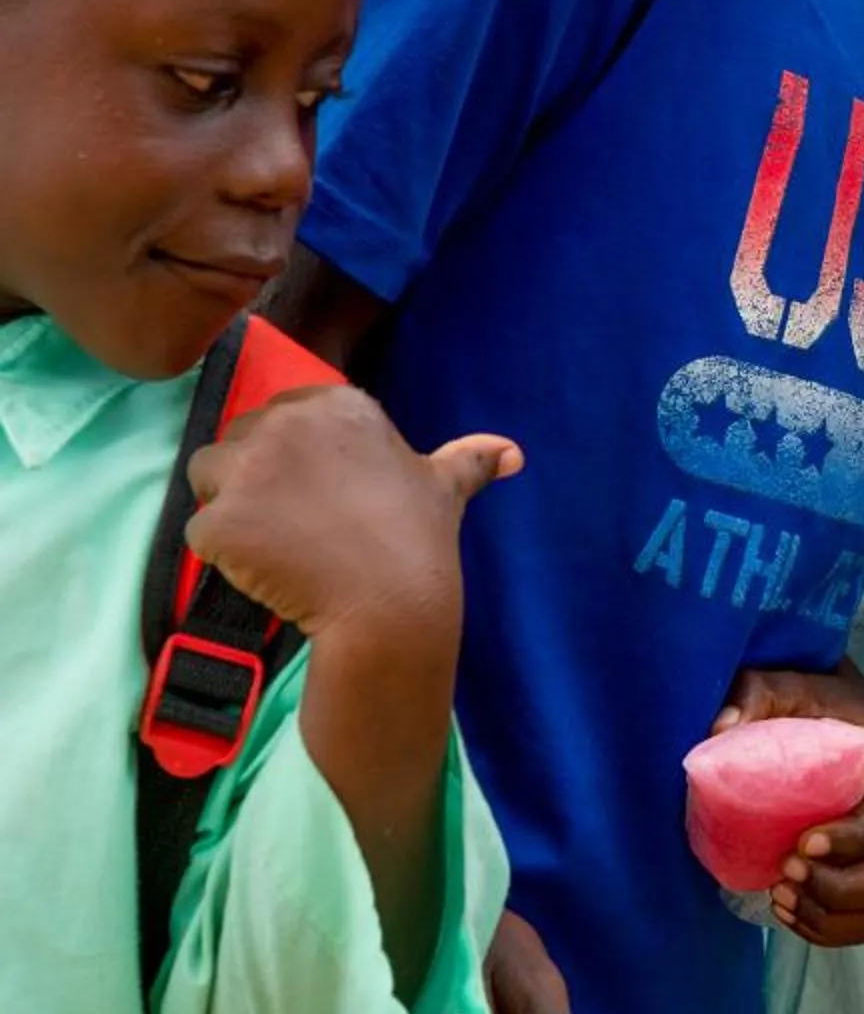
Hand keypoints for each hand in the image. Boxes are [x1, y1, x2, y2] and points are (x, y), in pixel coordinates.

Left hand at [185, 385, 516, 650]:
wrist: (392, 607)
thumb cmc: (419, 542)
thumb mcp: (445, 490)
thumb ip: (468, 460)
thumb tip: (512, 453)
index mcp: (336, 405)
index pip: (281, 416)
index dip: (294, 458)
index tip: (322, 495)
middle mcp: (285, 423)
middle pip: (237, 442)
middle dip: (258, 481)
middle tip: (302, 526)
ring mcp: (246, 470)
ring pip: (208, 480)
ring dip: (233, 511)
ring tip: (279, 546)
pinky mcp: (218, 519)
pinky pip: (201, 530)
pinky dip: (225, 554)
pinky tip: (268, 570)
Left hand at [715, 665, 863, 944]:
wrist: (835, 715)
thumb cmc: (813, 703)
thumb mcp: (785, 684)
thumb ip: (756, 695)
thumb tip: (720, 728)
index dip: (851, 841)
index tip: (800, 846)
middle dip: (841, 889)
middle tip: (785, 876)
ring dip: (835, 917)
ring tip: (782, 898)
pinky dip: (833, 929)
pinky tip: (790, 911)